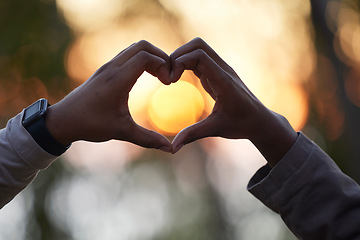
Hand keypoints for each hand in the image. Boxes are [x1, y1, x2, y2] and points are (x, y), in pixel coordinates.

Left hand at [45, 40, 171, 151]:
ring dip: (151, 57)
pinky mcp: (105, 70)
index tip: (168, 83)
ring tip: (159, 77)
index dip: (163, 65)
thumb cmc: (90, 124)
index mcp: (117, 79)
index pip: (146, 56)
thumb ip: (147, 139)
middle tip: (167, 76)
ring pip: (135, 48)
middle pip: (142, 46)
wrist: (63, 120)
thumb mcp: (121, 132)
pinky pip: (128, 55)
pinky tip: (146, 77)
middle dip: (161, 57)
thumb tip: (170, 149)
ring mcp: (108, 67)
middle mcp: (112, 67)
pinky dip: (141, 60)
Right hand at [170, 38, 296, 165]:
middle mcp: (223, 70)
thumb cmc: (242, 124)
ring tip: (171, 76)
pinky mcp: (218, 73)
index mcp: (223, 80)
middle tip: (168, 75)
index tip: (170, 80)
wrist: (260, 121)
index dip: (179, 62)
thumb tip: (172, 147)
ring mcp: (221, 69)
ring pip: (198, 49)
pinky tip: (179, 78)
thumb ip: (193, 135)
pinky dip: (186, 63)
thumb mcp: (216, 129)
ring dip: (182, 57)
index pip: (199, 55)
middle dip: (178, 55)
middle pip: (197, 45)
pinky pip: (200, 59)